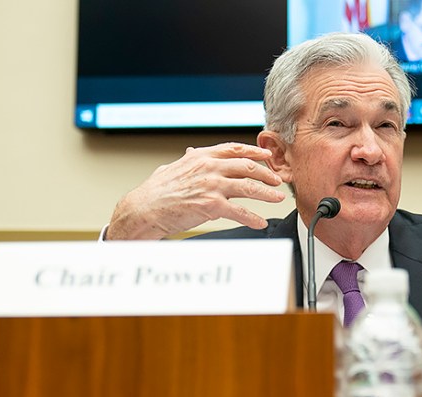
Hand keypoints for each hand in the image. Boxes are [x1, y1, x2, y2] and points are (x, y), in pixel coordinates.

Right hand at [106, 143, 285, 239]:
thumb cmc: (155, 192)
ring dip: (267, 194)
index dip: (254, 152)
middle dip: (266, 174)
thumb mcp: (172, 167)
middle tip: (277, 180)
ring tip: (277, 198)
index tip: (267, 156)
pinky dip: (253, 218)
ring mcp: (212, 185)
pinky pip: (239, 211)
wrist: (144, 209)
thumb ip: (187, 160)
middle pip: (247, 167)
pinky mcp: (212, 206)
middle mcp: (209, 168)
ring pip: (249, 187)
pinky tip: (260, 222)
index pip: (234, 149)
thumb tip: (192, 152)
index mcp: (201, 156)